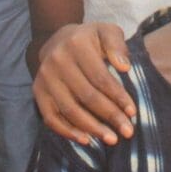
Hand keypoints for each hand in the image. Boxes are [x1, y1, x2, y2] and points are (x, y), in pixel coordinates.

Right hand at [32, 23, 135, 145]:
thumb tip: (124, 67)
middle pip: (87, 96)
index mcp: (77, 44)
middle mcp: (57, 61)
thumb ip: (117, 44)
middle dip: (110, 116)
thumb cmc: (90, 40)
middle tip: (127, 131)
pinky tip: (86, 139)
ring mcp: (45, 78)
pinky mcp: (38, 91)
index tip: (132, 112)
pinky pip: (51, 118)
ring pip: (70, 109)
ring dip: (92, 128)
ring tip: (111, 139)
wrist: (58, 40)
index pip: (101, 77)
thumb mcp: (107, 32)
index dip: (118, 97)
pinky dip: (68, 132)